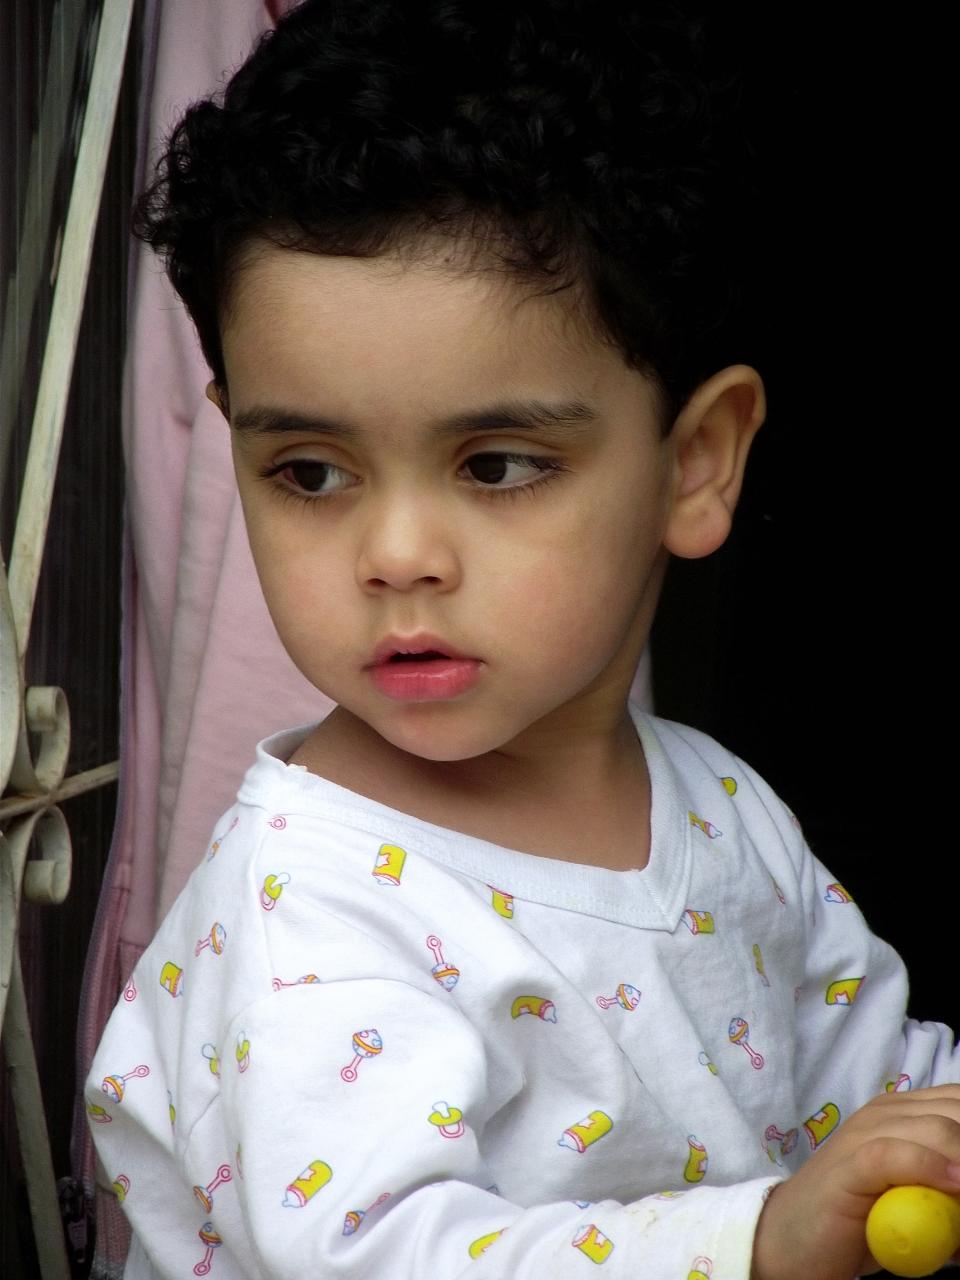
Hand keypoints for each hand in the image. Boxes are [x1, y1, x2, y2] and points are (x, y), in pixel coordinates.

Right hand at [751, 1085, 959, 1279]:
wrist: (789, 1241)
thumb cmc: (856, 1223)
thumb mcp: (916, 1202)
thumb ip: (949, 1194)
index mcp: (901, 1113)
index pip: (959, 1103)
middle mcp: (884, 1113)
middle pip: (956, 1112)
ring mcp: (864, 1133)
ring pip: (937, 1129)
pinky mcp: (850, 1164)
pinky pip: (897, 1154)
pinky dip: (932, 1167)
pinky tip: (954, 1183)